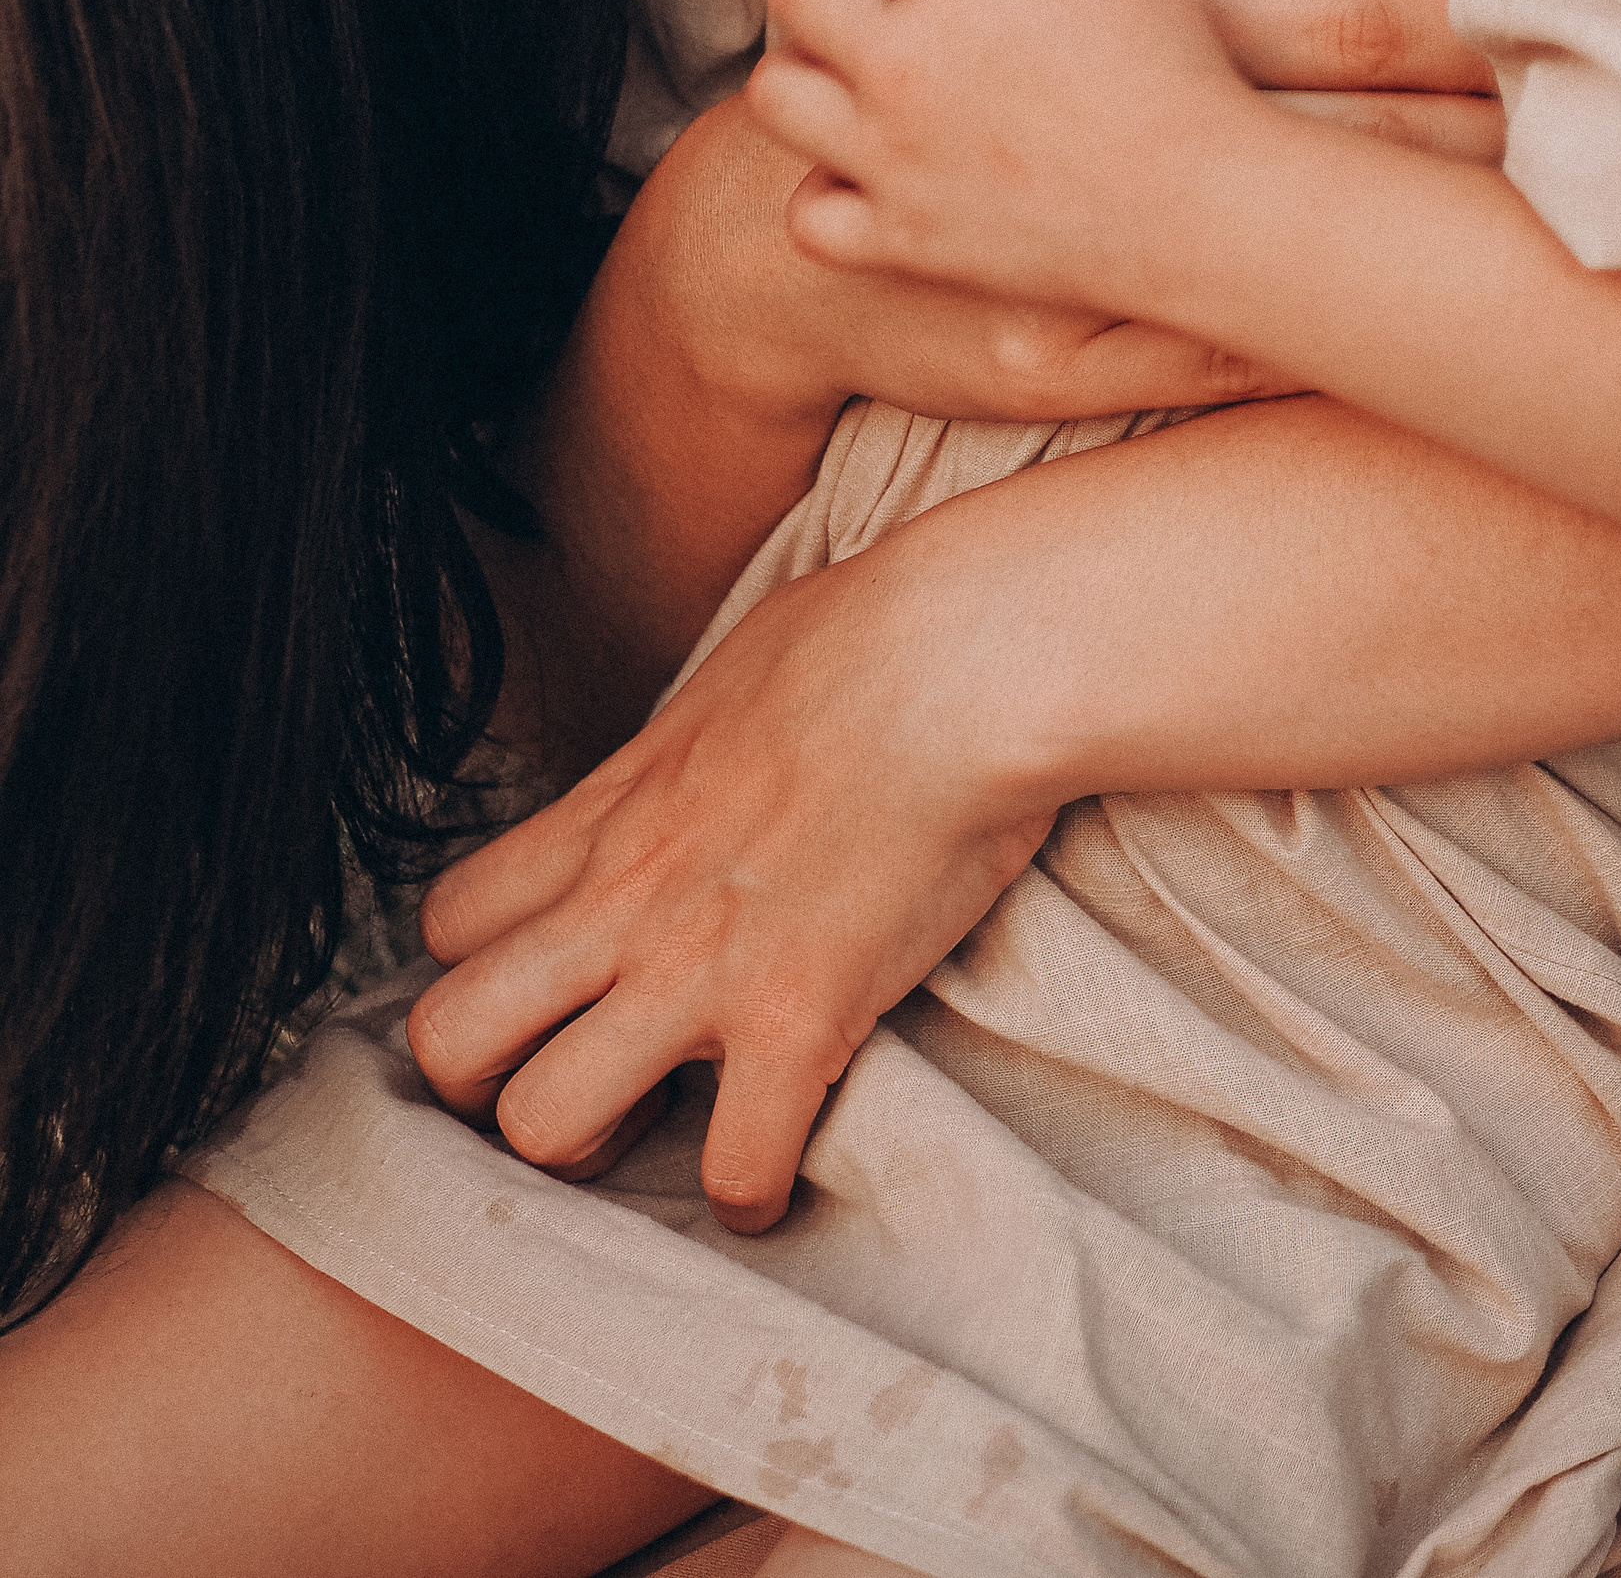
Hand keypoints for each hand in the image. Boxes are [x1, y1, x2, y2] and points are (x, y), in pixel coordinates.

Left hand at [411, 554, 1057, 1235]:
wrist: (966, 660)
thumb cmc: (876, 634)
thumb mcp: (734, 670)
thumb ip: (688, 743)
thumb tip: (709, 753)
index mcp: (612, 814)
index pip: (450, 921)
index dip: (481, 969)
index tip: (548, 988)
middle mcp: (625, 901)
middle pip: (449, 1039)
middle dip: (488, 1083)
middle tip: (571, 1077)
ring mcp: (698, 969)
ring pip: (540, 1123)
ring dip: (591, 1147)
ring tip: (662, 1127)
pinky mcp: (796, 1019)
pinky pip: (734, 1168)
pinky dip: (753, 1191)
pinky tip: (781, 1166)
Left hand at [756, 0, 1258, 308]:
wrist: (1205, 208)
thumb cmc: (1179, 71)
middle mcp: (903, 62)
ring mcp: (891, 155)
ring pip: (778, 93)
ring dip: (812, 69)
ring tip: (870, 73)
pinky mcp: (902, 238)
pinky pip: (810, 214)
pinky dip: (830, 192)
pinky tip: (881, 172)